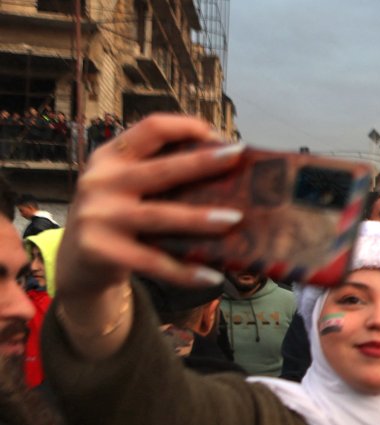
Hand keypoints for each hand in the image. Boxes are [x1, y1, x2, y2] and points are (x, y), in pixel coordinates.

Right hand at [57, 114, 243, 296]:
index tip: (216, 134)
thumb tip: (221, 167)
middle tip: (237, 157)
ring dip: (200, 218)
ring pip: (160, 215)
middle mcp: (101, 181)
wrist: (77, 263)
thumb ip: (157, 174)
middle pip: (161, 169)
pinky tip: (213, 277)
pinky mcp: (101, 250)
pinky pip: (153, 262)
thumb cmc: (115, 218)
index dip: (184, 126)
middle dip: (202, 162)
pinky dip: (185, 272)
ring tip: (235, 219)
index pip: (149, 129)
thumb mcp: (124, 187)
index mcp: (110, 157)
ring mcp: (98, 216)